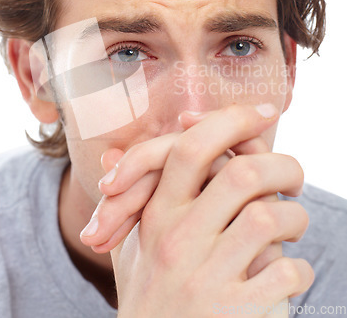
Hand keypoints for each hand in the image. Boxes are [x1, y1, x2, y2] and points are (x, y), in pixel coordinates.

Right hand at [81, 104, 312, 316]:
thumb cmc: (148, 297)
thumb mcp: (130, 246)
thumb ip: (130, 197)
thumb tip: (110, 152)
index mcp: (156, 216)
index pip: (191, 148)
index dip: (231, 120)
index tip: (265, 111)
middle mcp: (178, 239)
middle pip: (241, 172)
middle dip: (281, 165)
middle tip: (294, 177)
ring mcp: (205, 276)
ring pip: (268, 216)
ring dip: (294, 217)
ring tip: (293, 226)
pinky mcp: (234, 312)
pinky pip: (286, 272)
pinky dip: (299, 268)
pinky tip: (290, 274)